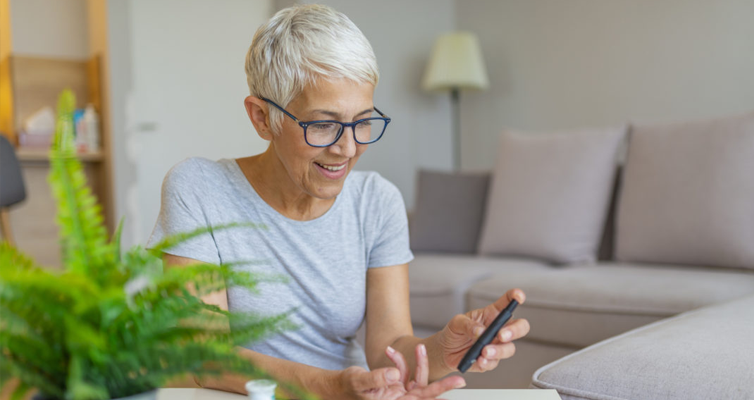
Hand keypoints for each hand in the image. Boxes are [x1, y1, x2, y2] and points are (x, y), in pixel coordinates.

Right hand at [336, 344, 465, 399]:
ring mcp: (398, 392)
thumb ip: (377, 378)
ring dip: (412, 362)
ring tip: (403, 348)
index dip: (438, 393)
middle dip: (441, 383)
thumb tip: (395, 375)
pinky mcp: (394, 384)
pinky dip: (398, 360)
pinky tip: (389, 351)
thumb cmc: (345, 387)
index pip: (421, 399)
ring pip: (414, 377)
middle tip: (460, 379)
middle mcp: (399, 399)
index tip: (456, 385)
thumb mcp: (359, 381)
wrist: (336, 387)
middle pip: (425, 392)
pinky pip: (402, 371)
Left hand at [437, 288, 529, 372]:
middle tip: (501, 335)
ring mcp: (496, 345)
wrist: (445, 351)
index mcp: (492, 314)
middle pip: (520, 327)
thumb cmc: (455, 332)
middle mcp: (498, 330)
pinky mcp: (490, 360)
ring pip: (509, 348)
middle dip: (515, 331)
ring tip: (484, 351)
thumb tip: (480, 331)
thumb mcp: (457, 322)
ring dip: (499, 350)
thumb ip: (468, 325)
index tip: (518, 296)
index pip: (507, 303)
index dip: (515, 297)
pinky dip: (487, 362)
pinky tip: (480, 360)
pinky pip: (494, 362)